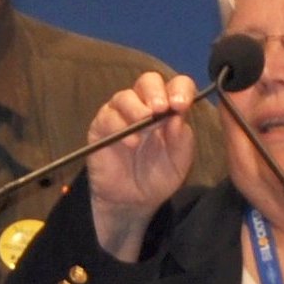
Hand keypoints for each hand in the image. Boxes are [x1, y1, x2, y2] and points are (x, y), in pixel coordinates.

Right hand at [87, 71, 196, 260]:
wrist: (133, 201)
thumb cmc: (158, 177)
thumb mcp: (179, 161)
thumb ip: (182, 139)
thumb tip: (179, 115)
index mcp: (168, 109)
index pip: (176, 85)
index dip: (180, 89)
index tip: (181, 106)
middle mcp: (144, 106)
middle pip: (148, 81)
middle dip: (155, 92)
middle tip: (160, 109)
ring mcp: (121, 114)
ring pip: (125, 96)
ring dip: (136, 108)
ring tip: (144, 125)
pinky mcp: (101, 127)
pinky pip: (107, 117)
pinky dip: (119, 126)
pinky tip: (131, 143)